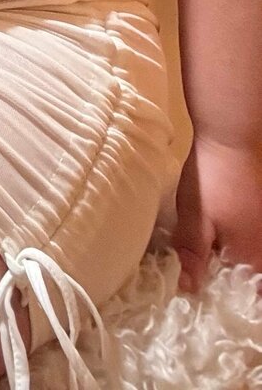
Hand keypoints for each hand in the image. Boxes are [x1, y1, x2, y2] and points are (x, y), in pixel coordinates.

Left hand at [170, 133, 261, 296]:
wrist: (230, 139)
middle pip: (255, 275)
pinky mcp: (261, 210)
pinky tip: (221, 238)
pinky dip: (239, 244)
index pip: (253, 294)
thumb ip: (193, 255)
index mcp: (253, 255)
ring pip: (254, 256)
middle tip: (206, 284)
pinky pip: (253, 238)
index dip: (237, 302)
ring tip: (211, 264)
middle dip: (237, 283)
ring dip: (238, 263)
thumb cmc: (211, 181)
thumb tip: (190, 290)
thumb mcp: (194, 219)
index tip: (215, 305)